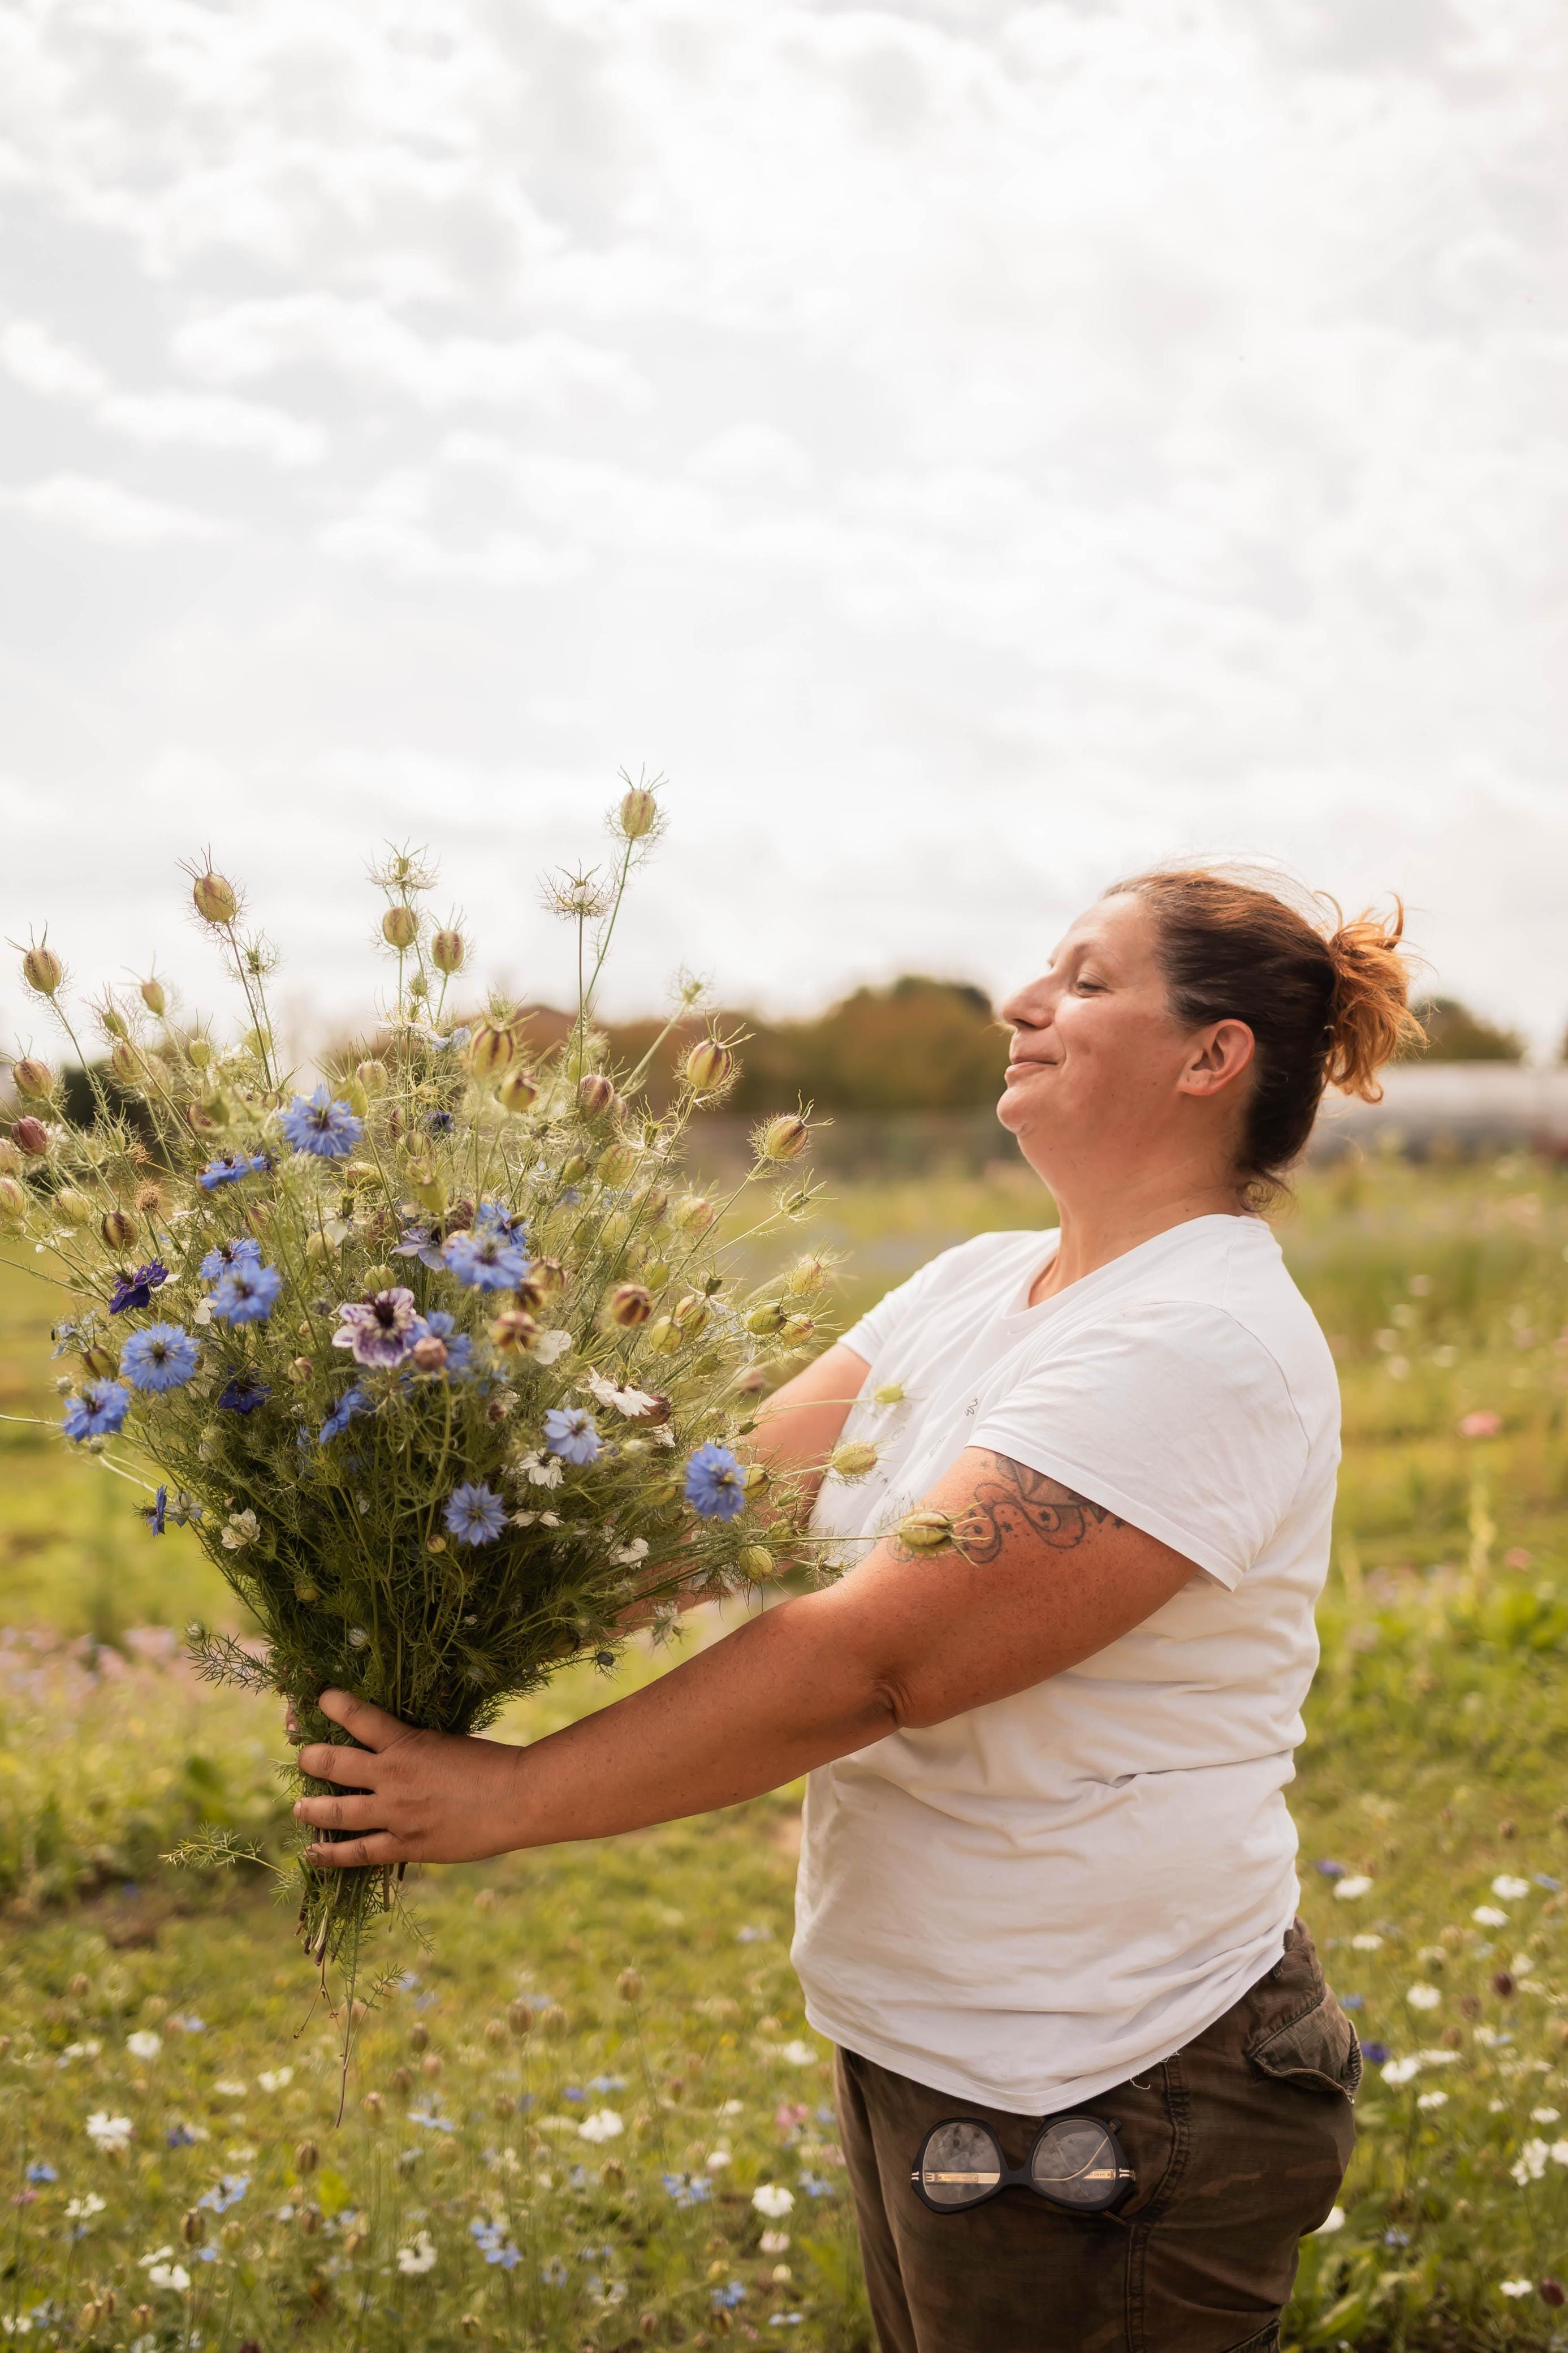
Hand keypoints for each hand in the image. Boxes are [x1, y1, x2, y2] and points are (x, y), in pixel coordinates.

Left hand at [293, 1689, 527, 1868]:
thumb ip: (420, 1747)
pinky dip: (332, 1855)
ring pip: (338, 1812)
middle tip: (303, 1758)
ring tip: (298, 1807)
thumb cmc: (492, 1764)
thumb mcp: (449, 1741)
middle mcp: (392, 1777)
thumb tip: (398, 1748)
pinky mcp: (405, 1845)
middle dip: (312, 1759)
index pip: (359, 1716)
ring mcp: (395, 1814)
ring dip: (312, 1808)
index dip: (335, 1705)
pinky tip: (312, 1855)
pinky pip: (360, 1853)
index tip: (321, 1699)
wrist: (516, 1798)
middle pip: (335, 1764)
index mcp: (406, 1743)